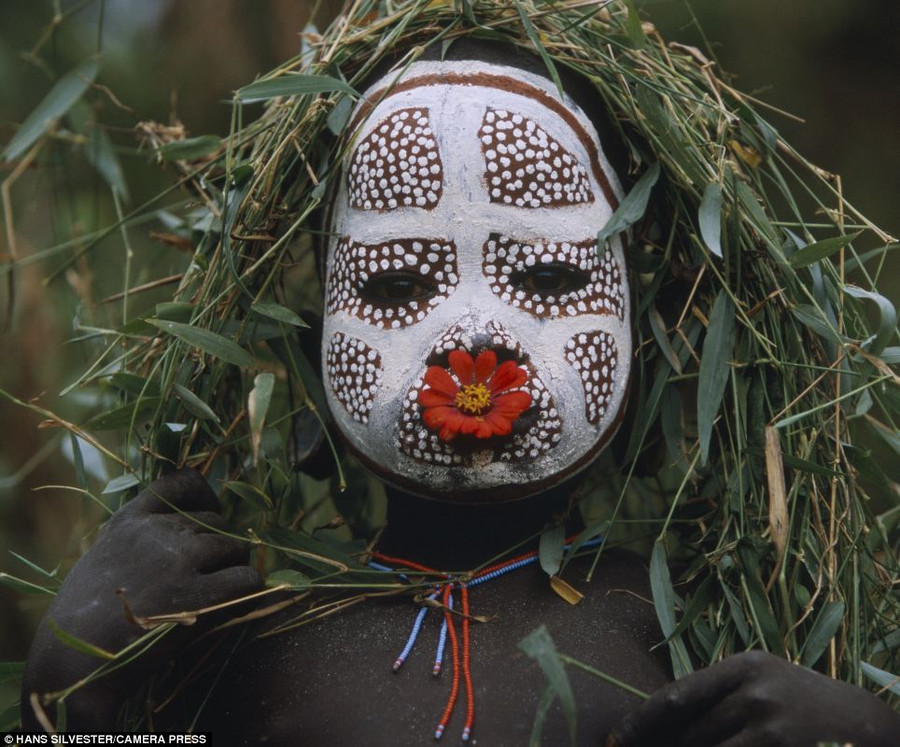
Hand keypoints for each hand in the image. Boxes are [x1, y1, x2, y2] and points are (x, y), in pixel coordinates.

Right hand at [21, 469, 261, 729]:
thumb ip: (141, 537)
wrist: (71, 665)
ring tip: (211, 596)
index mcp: (130, 519)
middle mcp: (158, 531)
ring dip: (232, 569)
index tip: (207, 516)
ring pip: (236, 548)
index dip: (204, 497)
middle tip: (200, 579)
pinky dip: (246, 592)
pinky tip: (229, 607)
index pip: (182, 482)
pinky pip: (247, 578)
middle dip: (216, 548)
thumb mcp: (104, 558)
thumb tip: (186, 528)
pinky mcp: (197, 594)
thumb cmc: (84, 621)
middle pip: (216, 522)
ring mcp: (179, 559)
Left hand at [607, 651, 899, 746]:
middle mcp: (753, 690)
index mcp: (742, 666)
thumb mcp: (762, 684)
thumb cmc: (804, 704)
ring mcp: (769, 723)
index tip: (616, 739)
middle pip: (690, 732)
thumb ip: (719, 696)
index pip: (677, 696)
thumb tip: (663, 723)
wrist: (867, 724)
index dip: (642, 722)